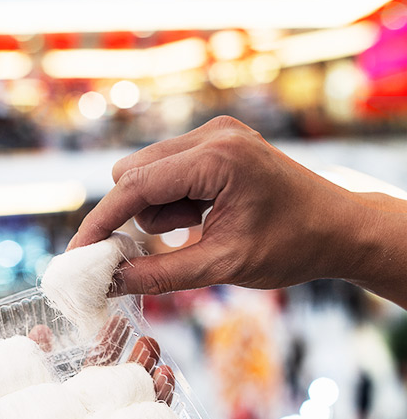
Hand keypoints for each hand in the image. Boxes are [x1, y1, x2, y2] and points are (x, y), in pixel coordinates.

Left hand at [0, 324, 173, 418]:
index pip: (30, 398)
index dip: (35, 363)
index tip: (42, 329)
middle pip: (81, 394)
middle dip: (97, 355)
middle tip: (113, 319)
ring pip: (120, 407)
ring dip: (133, 372)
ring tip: (147, 338)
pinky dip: (160, 404)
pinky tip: (168, 376)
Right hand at [70, 116, 374, 295]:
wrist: (339, 228)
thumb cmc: (292, 246)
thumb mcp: (223, 266)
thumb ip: (161, 275)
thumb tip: (110, 283)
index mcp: (218, 158)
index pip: (136, 186)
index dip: (102, 222)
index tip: (79, 253)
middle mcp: (213, 135)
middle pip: (135, 174)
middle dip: (137, 218)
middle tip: (160, 251)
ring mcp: (216, 134)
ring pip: (149, 174)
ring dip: (160, 212)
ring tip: (200, 232)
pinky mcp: (217, 142)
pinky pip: (169, 172)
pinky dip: (174, 202)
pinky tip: (204, 218)